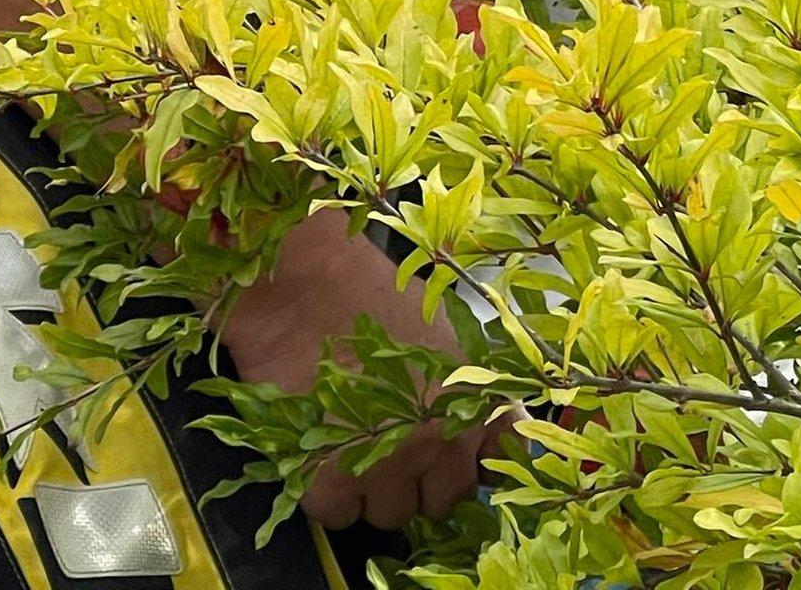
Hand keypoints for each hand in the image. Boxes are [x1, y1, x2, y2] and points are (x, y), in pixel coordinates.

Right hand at [216, 209, 507, 529]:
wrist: (305, 284)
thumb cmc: (372, 295)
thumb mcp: (444, 331)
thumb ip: (471, 384)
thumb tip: (485, 423)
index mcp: (470, 404)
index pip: (495, 462)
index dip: (474, 460)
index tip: (457, 452)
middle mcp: (437, 443)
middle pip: (444, 502)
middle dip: (422, 480)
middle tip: (393, 443)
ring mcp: (385, 468)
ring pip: (391, 515)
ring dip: (373, 489)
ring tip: (352, 438)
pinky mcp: (329, 481)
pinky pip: (339, 516)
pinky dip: (328, 493)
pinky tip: (321, 448)